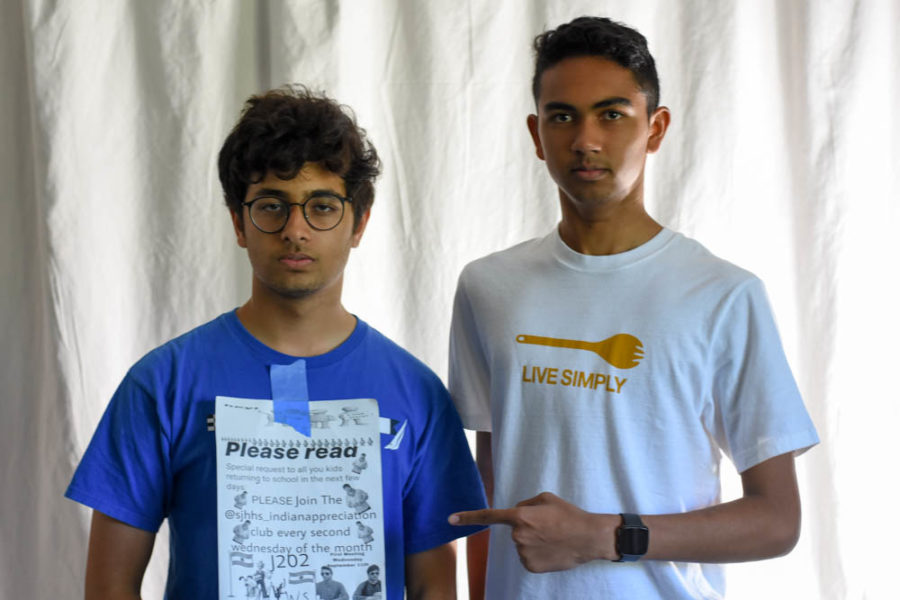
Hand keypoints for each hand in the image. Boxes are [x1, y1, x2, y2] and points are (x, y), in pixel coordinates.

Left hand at [449, 492, 615, 571]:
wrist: (588, 538)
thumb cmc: (568, 515)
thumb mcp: (546, 498)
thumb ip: (525, 504)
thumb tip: (516, 511)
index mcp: (520, 516)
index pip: (489, 515)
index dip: (468, 517)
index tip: (450, 519)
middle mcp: (518, 536)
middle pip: (515, 529)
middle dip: (527, 527)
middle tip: (548, 526)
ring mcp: (523, 553)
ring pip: (522, 544)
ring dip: (533, 541)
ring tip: (553, 538)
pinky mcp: (530, 566)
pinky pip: (528, 557)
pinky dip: (537, 554)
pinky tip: (551, 550)